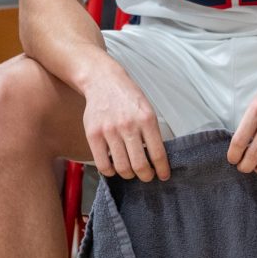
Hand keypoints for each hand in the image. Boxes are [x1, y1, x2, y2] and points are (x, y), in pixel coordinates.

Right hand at [83, 65, 170, 181]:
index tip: (163, 176)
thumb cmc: (127, 97)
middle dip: (146, 176)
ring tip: (130, 171)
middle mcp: (128, 126)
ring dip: (129, 174)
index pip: (158, 153)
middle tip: (146, 176)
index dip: (162, 170)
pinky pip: (103, 164)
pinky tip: (114, 167)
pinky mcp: (93, 134)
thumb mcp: (147, 110)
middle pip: (140, 165)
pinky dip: (111, 171)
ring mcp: (109, 131)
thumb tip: (157, 159)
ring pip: (122, 168)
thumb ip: (151, 132)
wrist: (103, 81)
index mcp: (146, 119)